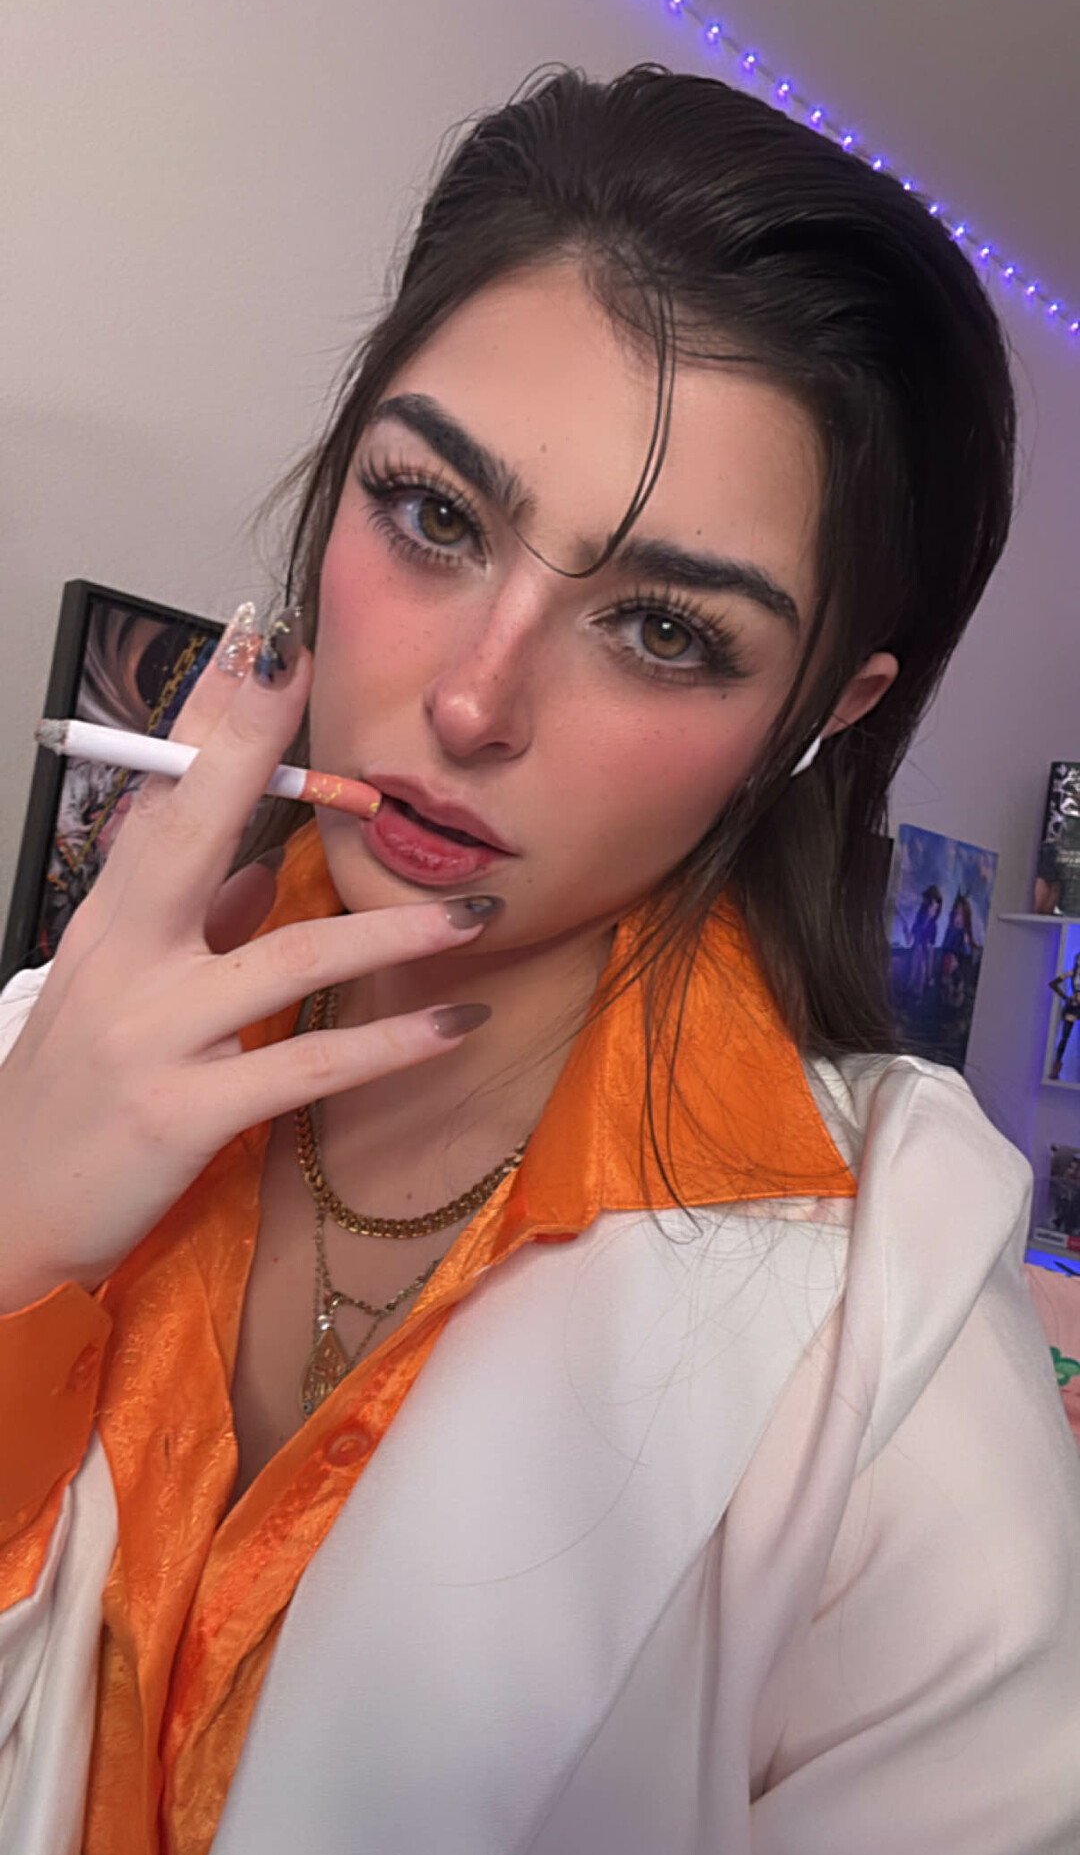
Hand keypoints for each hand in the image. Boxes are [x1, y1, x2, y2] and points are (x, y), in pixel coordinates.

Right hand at [0, 632, 494, 1309]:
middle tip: (307, 670)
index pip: (158, 797)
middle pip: (191, 831)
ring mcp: (151, 1034)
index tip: (254, 642)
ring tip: (477, 911)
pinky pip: (306, 1066)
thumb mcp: (122, 992)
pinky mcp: (183, 1112)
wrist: (7, 1212)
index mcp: (109, 922)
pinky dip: (390, 1045)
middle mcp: (123, 959)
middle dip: (248, 744)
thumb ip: (196, 925)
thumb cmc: (71, 1096)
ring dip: (394, 929)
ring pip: (286, 954)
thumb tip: (263, 871)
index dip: (203, 718)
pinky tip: (456, 1024)